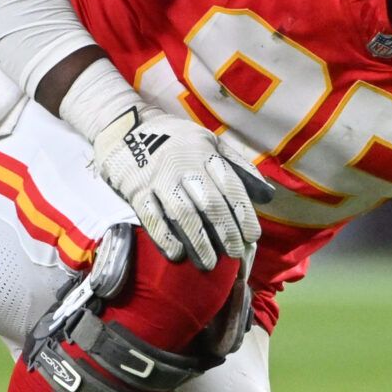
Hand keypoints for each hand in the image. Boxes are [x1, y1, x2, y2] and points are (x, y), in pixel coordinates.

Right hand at [90, 107, 271, 269]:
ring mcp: (159, 179)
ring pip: (183, 214)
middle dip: (225, 232)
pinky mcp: (137, 191)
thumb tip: (267, 195)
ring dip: (199, 242)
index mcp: (205, 152)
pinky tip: (178, 254)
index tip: (253, 236)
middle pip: (210, 204)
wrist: (124, 128)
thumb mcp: (209, 141)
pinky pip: (152, 218)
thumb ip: (237, 166)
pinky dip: (165, 238)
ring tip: (209, 263)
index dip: (243, 213)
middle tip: (235, 255)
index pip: (230, 185)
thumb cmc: (175, 140)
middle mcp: (184, 165)